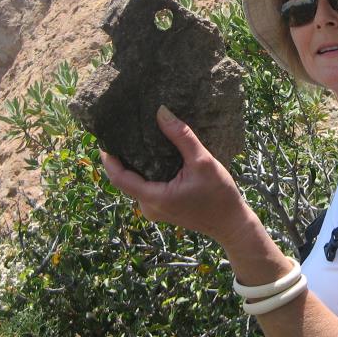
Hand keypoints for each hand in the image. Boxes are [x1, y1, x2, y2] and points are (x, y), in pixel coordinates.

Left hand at [101, 105, 247, 244]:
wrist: (232, 224)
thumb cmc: (219, 195)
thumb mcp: (203, 162)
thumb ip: (181, 137)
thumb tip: (161, 112)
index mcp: (154, 198)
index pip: (118, 177)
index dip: (108, 158)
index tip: (105, 137)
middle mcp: (149, 207)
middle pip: (126, 179)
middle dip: (123, 156)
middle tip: (125, 130)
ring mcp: (155, 210)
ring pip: (137, 183)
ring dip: (136, 163)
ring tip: (140, 138)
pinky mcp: (163, 208)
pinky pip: (147, 187)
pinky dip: (147, 171)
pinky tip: (155, 155)